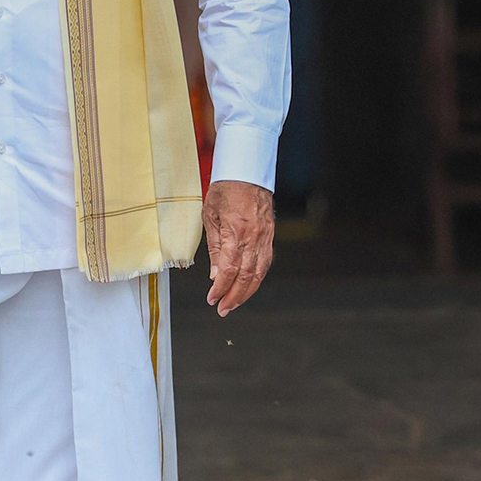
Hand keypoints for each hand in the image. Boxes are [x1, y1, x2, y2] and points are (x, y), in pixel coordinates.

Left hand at [202, 180, 273, 314]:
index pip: (229, 270)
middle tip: (222, 309)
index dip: (220, 289)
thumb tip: (215, 274)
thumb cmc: (225, 189)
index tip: (212, 299)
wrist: (247, 171)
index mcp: (236, 232)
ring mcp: (265, 237)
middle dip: (234, 297)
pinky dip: (257, 277)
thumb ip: (214, 248)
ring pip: (259, 273)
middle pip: (246, 277)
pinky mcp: (270, 235)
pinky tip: (249, 285)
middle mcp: (254, 238)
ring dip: (246, 291)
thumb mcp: (210, 217)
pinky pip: (265, 262)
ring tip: (234, 302)